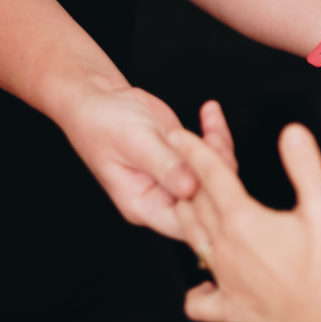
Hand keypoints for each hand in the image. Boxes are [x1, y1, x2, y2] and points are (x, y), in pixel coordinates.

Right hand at [62, 86, 235, 238]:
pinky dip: (216, 132)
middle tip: (214, 137)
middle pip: (208, 198)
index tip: (219, 176)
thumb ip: (164, 166)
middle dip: (219, 167)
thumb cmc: (103, 123)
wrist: (100, 98)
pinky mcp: (187, 160)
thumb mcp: (135, 144)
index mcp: (144, 205)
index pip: (185, 222)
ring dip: (219, 146)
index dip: (209, 206)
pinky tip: (210, 110)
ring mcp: (178, 180)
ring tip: (209, 117)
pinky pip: (213, 153)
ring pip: (216, 174)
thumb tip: (191, 188)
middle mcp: (163, 198)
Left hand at [169, 112, 320, 321]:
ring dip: (188, 219)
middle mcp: (225, 248)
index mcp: (244, 219)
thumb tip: (292, 132)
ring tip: (189, 206)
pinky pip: (199, 301)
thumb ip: (305, 166)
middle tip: (182, 162)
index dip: (195, 150)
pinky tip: (207, 284)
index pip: (210, 175)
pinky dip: (198, 291)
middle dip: (186, 179)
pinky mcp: (230, 310)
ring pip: (192, 242)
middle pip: (194, 205)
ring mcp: (224, 280)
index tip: (178, 133)